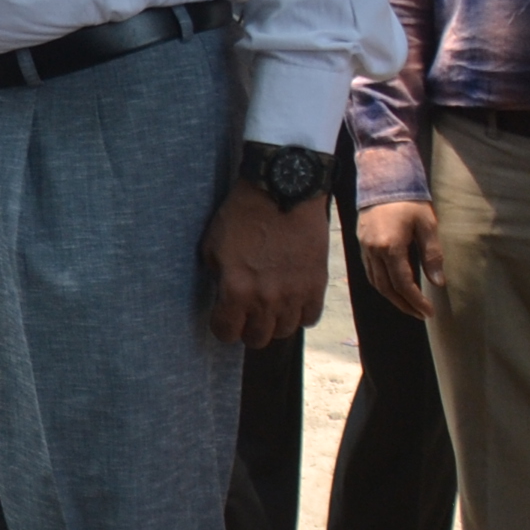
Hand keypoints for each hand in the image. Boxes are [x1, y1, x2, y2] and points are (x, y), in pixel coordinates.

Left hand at [202, 181, 327, 345]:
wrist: (284, 191)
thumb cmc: (243, 214)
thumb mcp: (213, 245)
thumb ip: (218, 277)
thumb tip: (223, 296)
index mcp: (236, 289)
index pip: (226, 332)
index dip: (221, 327)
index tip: (223, 318)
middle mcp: (266, 299)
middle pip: (256, 338)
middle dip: (247, 329)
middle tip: (246, 314)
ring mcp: (294, 294)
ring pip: (284, 332)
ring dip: (274, 322)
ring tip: (269, 306)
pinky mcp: (317, 285)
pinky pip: (309, 318)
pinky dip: (299, 314)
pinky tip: (291, 301)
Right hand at [354, 201, 441, 319]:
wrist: (383, 180)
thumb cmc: (409, 201)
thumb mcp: (427, 226)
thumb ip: (432, 255)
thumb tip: (437, 282)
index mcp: (390, 247)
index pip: (403, 283)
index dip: (416, 301)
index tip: (429, 312)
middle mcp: (373, 251)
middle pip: (386, 288)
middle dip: (404, 304)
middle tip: (420, 314)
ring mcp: (364, 248)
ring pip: (375, 282)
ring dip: (392, 297)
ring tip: (408, 304)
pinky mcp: (361, 243)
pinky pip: (370, 271)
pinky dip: (382, 284)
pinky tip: (394, 286)